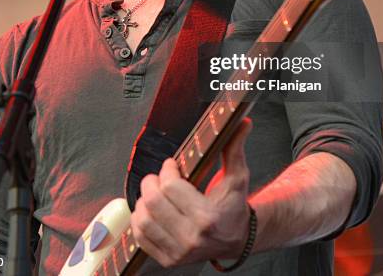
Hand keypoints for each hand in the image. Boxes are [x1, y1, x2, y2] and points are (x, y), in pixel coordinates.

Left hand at [131, 118, 252, 267]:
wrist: (237, 240)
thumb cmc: (234, 205)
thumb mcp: (238, 177)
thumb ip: (235, 148)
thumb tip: (243, 121)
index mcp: (207, 217)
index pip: (171, 187)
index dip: (167, 169)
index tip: (171, 164)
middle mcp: (191, 238)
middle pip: (152, 202)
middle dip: (151, 182)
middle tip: (159, 177)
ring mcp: (178, 252)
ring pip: (142, 219)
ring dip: (143, 201)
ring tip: (155, 192)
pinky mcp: (168, 260)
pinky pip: (140, 237)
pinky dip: (139, 219)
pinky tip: (151, 209)